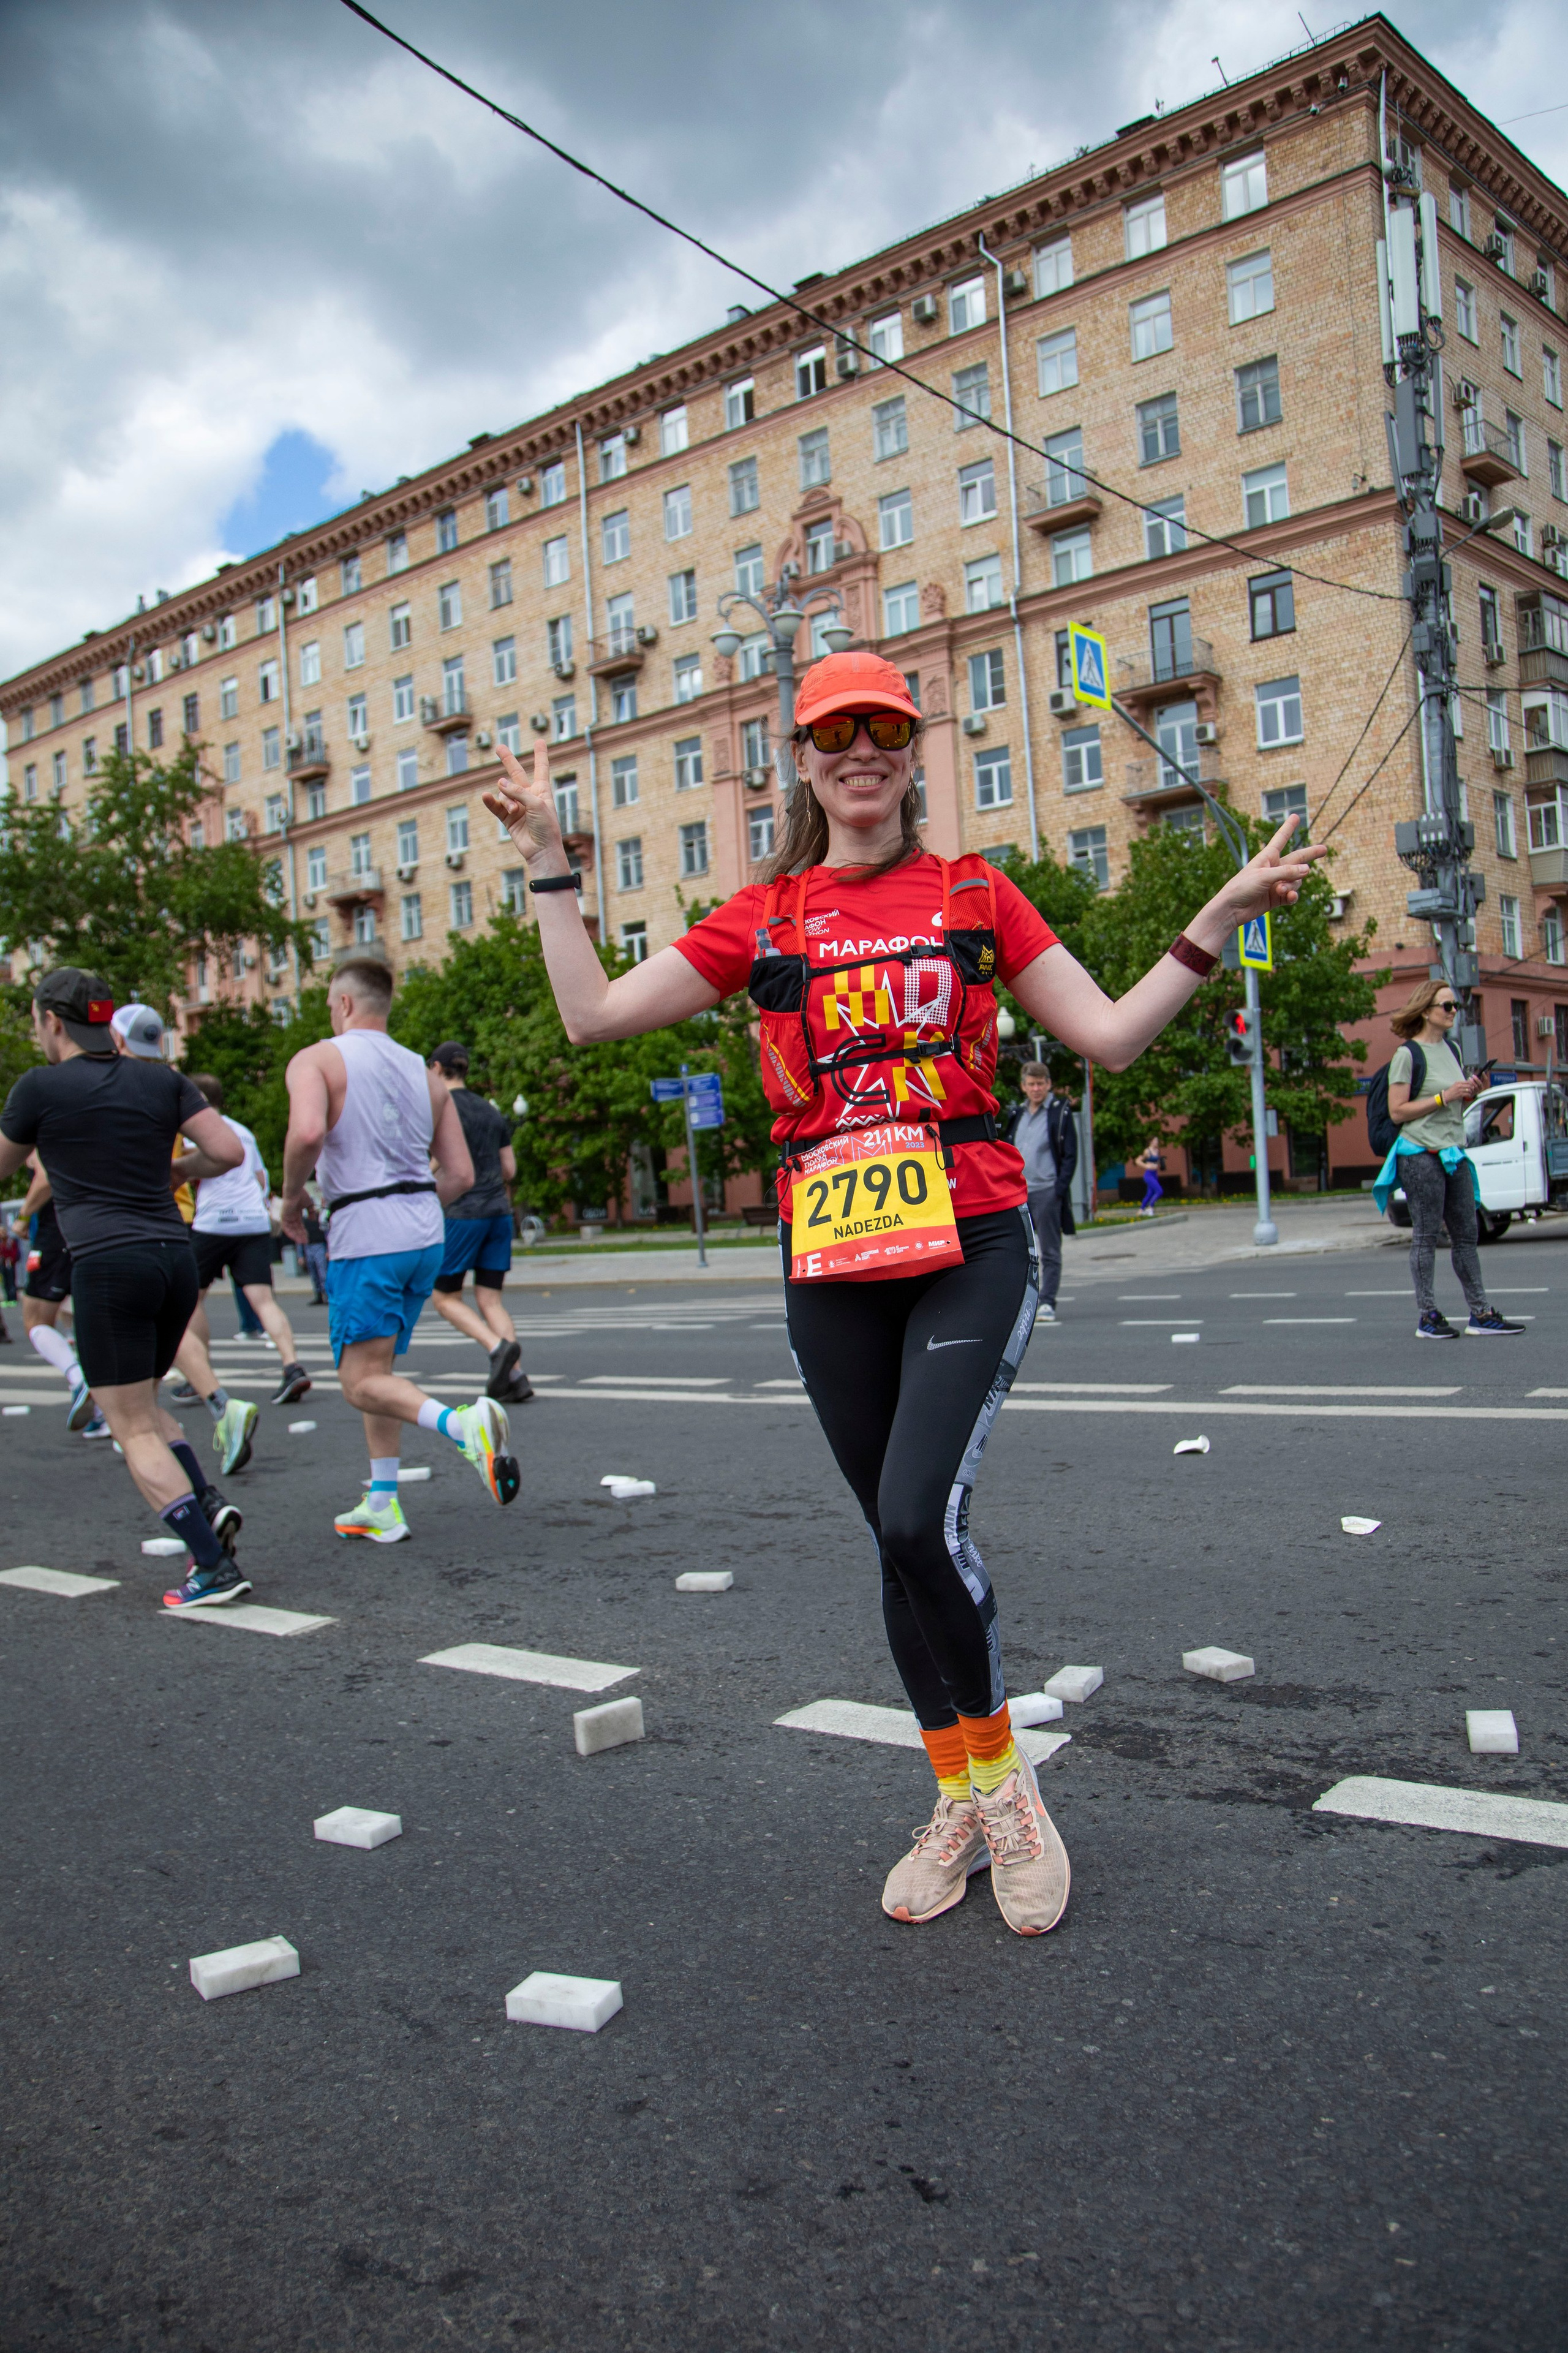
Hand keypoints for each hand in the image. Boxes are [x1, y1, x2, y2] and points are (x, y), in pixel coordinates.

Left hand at [279, 1189, 308, 1244]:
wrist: (295, 1190)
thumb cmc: (301, 1195)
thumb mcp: (309, 1204)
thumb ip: (310, 1212)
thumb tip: (313, 1220)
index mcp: (296, 1214)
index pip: (299, 1225)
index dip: (303, 1231)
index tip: (308, 1237)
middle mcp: (291, 1216)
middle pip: (296, 1229)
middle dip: (301, 1235)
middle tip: (306, 1241)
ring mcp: (287, 1217)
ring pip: (291, 1230)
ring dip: (296, 1236)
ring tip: (302, 1241)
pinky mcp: (283, 1217)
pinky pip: (286, 1228)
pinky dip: (290, 1233)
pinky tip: (295, 1238)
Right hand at [482, 740, 566, 871]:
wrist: (541, 851)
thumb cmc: (546, 827)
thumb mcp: (537, 804)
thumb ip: (518, 791)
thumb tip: (499, 783)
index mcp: (542, 790)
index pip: (541, 768)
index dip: (541, 754)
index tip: (540, 741)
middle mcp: (529, 796)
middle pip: (516, 774)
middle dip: (508, 760)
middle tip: (499, 747)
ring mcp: (517, 806)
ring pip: (504, 793)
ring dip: (507, 800)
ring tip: (515, 811)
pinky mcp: (507, 818)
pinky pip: (496, 806)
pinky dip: (491, 802)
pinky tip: (486, 797)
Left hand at [1206, 815, 1329, 931]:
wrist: (1231, 909)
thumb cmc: (1242, 887)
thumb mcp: (1264, 876)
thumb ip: (1287, 872)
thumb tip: (1307, 870)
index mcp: (1267, 857)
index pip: (1280, 839)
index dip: (1288, 827)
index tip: (1295, 816)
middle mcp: (1274, 868)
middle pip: (1297, 859)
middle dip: (1311, 854)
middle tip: (1325, 849)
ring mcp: (1276, 883)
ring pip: (1296, 881)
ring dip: (1292, 885)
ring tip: (1280, 889)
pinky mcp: (1276, 898)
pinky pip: (1291, 894)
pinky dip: (1292, 896)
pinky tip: (1288, 897)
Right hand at [1453, 1073, 1486, 1103]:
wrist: (1446, 1095)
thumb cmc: (1451, 1090)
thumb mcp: (1455, 1084)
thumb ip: (1461, 1083)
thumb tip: (1468, 1083)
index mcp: (1459, 1082)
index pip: (1468, 1081)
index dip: (1471, 1083)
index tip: (1472, 1085)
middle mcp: (1459, 1085)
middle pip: (1469, 1085)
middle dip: (1472, 1088)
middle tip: (1473, 1090)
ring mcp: (1460, 1090)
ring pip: (1469, 1090)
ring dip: (1471, 1092)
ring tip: (1471, 1093)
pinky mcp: (1460, 1094)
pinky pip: (1467, 1094)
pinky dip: (1469, 1095)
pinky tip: (1469, 1095)